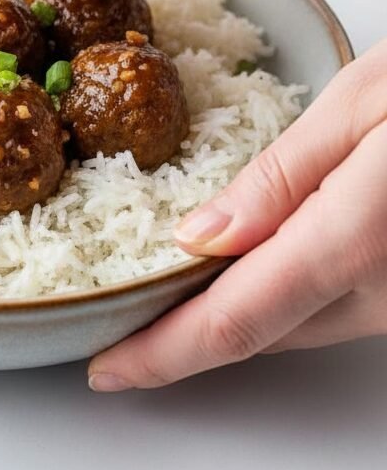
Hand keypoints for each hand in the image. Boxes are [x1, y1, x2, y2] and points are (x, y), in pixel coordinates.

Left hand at [88, 40, 386, 390]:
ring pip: (301, 320)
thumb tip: (200, 236)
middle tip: (124, 316)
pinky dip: (286, 291)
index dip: (164, 354)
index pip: (237, 320)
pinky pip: (340, 304)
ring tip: (171, 287)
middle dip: (188, 331)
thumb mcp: (367, 101)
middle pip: (264, 330)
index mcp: (358, 239)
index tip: (108, 367)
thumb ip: (284, 175)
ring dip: (237, 309)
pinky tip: (257, 261)